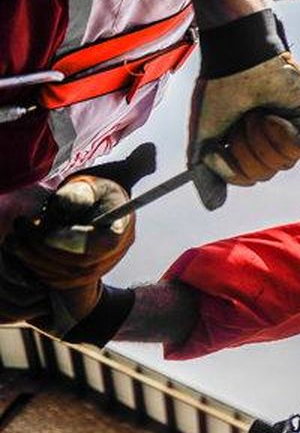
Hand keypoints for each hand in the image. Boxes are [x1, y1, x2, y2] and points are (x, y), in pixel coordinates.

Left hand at [1, 143, 154, 334]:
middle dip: (42, 247)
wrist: (91, 210)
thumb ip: (120, 169)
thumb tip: (150, 151)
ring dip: (33, 257)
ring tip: (16, 236)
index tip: (43, 229)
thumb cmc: (96, 189)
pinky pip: (56, 281)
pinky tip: (21, 249)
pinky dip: (34, 267)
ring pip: (64, 274)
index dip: (72, 240)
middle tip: (22, 227)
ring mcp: (98, 268)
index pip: (102, 242)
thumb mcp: (104, 176)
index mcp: (122, 227)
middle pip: (78, 263)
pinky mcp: (81, 276)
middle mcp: (114, 253)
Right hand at [187, 51, 299, 208]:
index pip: (248, 177)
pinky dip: (285, 134)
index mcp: (250, 145)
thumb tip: (214, 205)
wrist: (237, 60)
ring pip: (283, 161)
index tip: (220, 144)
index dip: (233, 168)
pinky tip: (276, 116)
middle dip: (247, 148)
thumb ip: (207, 171)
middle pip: (265, 172)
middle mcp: (273, 140)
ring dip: (263, 136)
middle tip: (242, 120)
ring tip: (258, 111)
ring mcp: (295, 130)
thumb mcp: (205, 137)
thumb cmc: (219, 92)